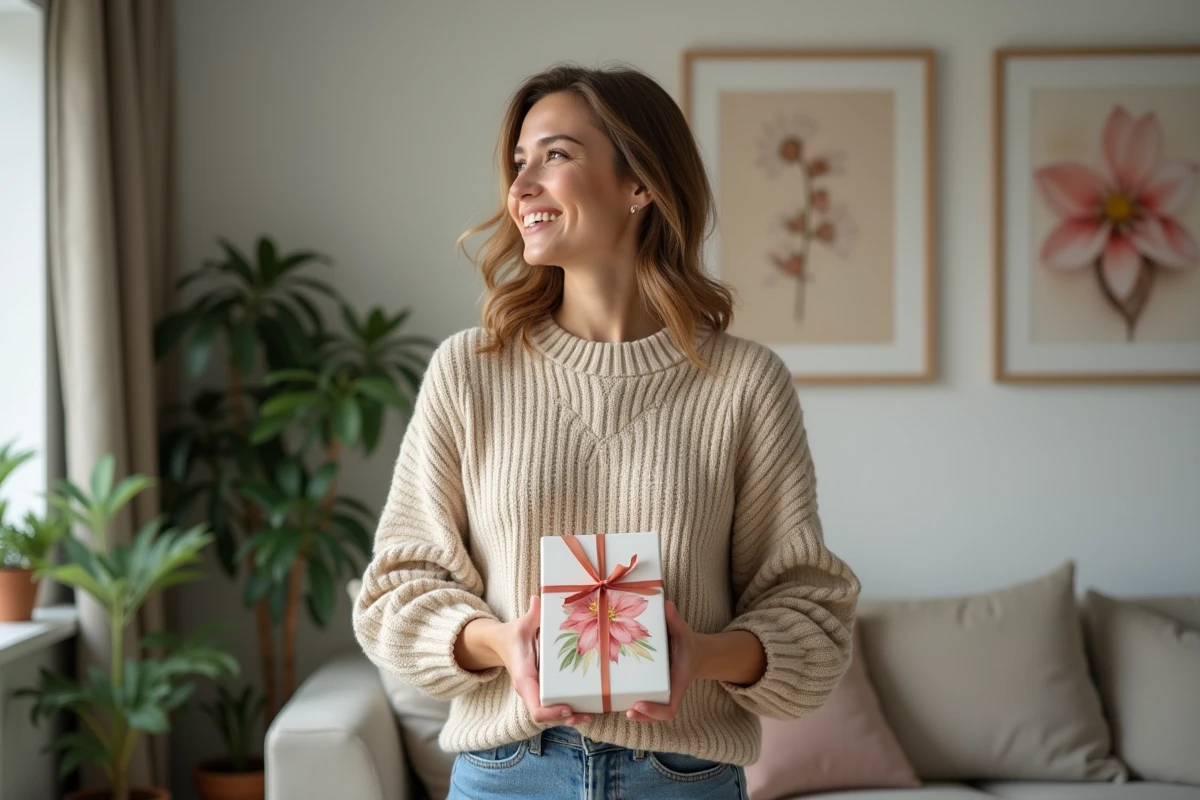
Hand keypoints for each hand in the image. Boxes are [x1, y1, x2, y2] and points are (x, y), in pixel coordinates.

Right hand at [494, 595, 591, 726]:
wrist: (501, 644)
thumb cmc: (514, 635)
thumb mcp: (522, 625)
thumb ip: (532, 615)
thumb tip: (538, 599)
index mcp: (524, 677)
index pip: (535, 705)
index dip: (551, 711)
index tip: (567, 707)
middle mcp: (529, 689)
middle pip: (545, 714)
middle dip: (565, 718)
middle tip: (587, 715)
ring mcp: (535, 692)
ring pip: (550, 713)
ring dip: (569, 717)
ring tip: (590, 714)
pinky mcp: (541, 690)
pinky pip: (553, 704)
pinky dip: (568, 708)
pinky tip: (586, 706)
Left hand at [627, 600, 696, 722]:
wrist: (692, 653)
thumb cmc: (685, 643)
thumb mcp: (683, 631)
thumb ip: (675, 621)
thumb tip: (667, 605)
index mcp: (678, 682)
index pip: (671, 707)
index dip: (655, 711)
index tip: (639, 705)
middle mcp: (668, 691)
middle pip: (657, 714)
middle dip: (644, 716)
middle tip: (629, 712)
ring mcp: (659, 692)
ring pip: (649, 712)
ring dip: (637, 715)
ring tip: (620, 709)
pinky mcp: (651, 688)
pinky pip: (643, 700)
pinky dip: (632, 703)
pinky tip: (617, 698)